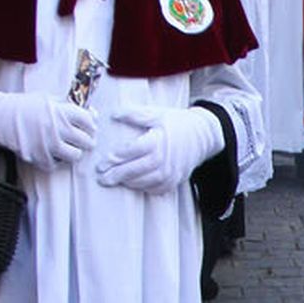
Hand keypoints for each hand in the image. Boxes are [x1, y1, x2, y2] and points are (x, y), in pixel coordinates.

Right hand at [0, 90, 95, 170]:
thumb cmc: (24, 106)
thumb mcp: (48, 98)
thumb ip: (70, 106)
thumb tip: (93, 115)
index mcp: (62, 111)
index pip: (90, 122)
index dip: (90, 124)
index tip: (87, 126)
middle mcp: (58, 129)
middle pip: (87, 141)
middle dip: (86, 139)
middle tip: (81, 138)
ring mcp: (49, 145)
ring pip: (76, 155)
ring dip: (74, 151)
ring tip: (67, 146)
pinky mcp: (40, 157)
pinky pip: (58, 164)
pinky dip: (57, 160)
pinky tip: (52, 151)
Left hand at [95, 105, 223, 192]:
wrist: (203, 136)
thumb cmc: (177, 123)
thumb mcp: (156, 113)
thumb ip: (133, 114)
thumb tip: (113, 114)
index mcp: (157, 142)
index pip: (130, 152)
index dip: (113, 159)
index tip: (100, 164)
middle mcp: (164, 160)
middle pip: (134, 171)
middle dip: (116, 175)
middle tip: (101, 179)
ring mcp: (170, 173)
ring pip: (143, 182)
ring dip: (127, 183)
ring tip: (112, 181)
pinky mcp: (174, 181)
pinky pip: (154, 189)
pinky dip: (141, 188)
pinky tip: (131, 184)